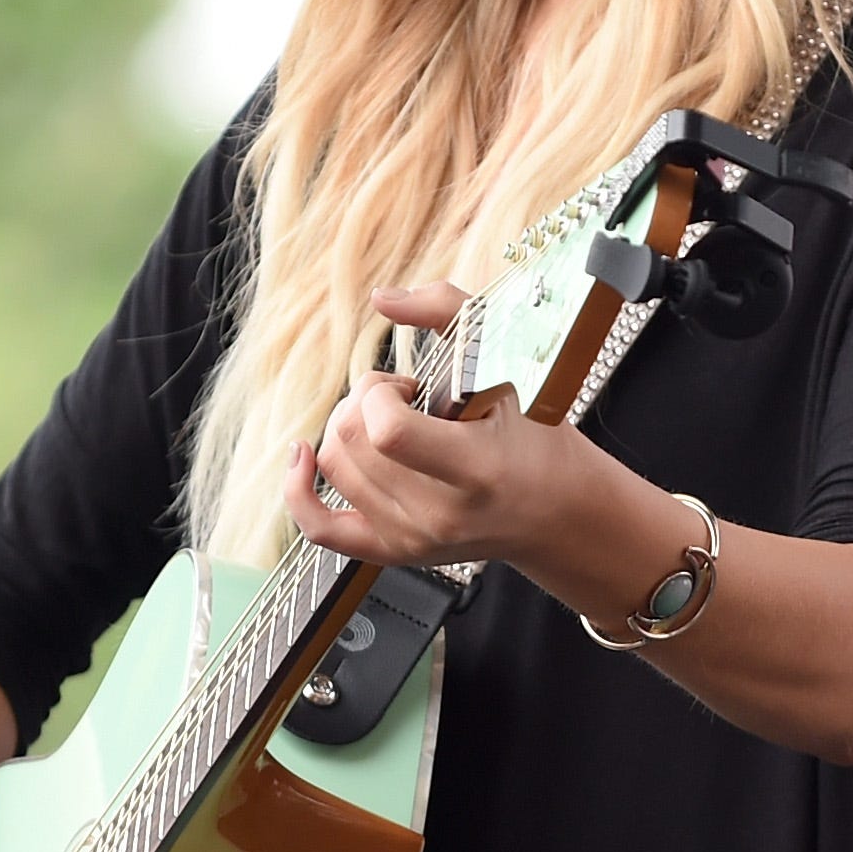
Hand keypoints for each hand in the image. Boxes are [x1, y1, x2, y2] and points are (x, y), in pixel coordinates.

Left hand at [282, 283, 617, 573]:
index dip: (380, 394)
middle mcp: (441, 513)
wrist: (554, 509)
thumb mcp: (507, 363)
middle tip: (405, 400)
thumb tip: (381, 299)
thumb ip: (448, 311)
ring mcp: (413, 538)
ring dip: (350, 430)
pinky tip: (303, 457)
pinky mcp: (394, 552)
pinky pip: (319, 527)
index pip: (387, 432)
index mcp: (476, 469)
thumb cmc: (533, 433)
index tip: (409, 386)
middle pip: (350, 442)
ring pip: (333, 466)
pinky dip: (298, 490)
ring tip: (393, 426)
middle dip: (365, 402)